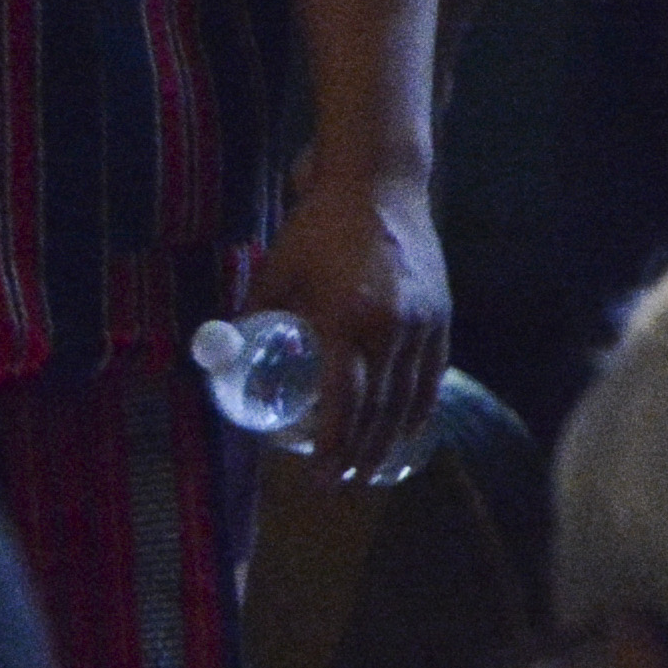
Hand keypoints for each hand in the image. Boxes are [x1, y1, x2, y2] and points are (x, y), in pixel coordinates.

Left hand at [255, 162, 452, 482]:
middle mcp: (392, 327)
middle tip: (343, 482)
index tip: (323, 474)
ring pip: (411, 398)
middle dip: (363, 452)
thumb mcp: (277, 270)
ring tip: (373, 468)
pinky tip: (408, 428)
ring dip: (392, 439)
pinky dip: (420, 407)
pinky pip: (432, 375)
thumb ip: (254, 314)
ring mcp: (424, 323)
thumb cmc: (317, 227)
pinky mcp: (441, 316)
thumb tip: (226, 354)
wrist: (378, 186)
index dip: (336, 443)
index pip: (345, 399)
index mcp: (347, 318)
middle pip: (381, 409)